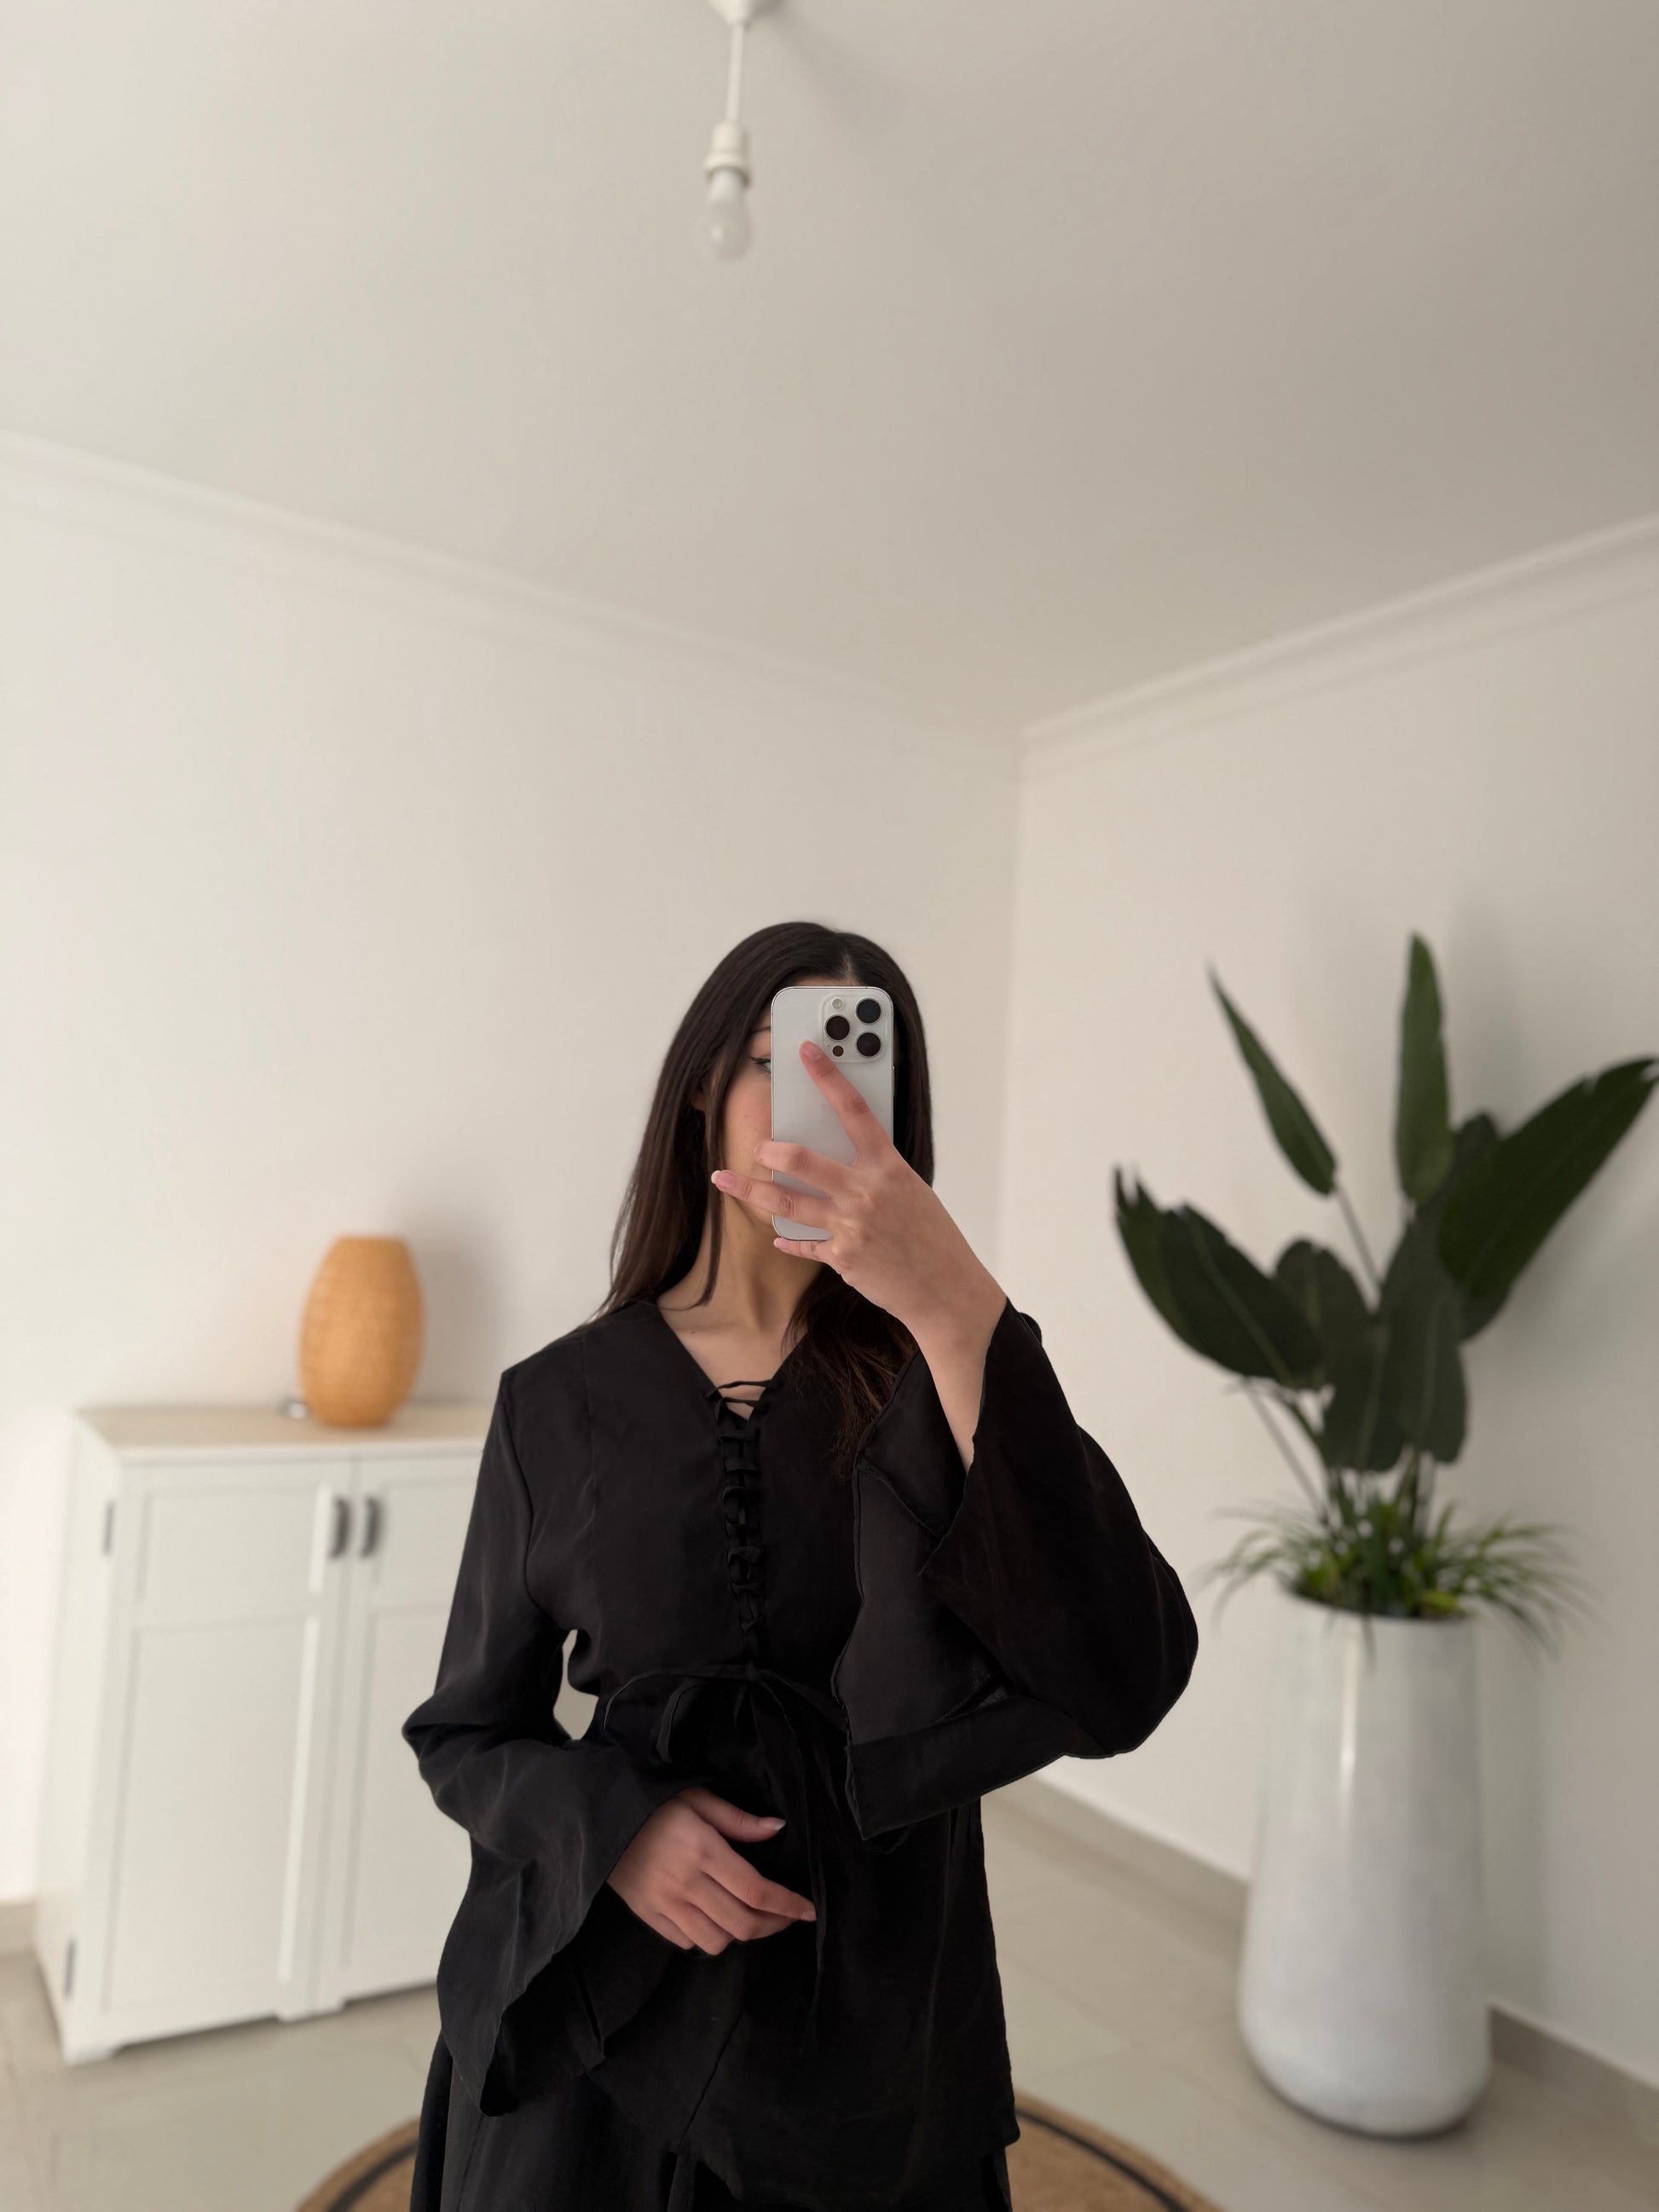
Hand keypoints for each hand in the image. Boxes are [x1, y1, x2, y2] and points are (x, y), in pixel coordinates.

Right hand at [606, 1784, 817, 1953]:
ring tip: (753, 1917)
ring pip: (717, 1940)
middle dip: (774, 1925)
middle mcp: (684, 1883)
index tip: (809, 1909)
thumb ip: (738, 1819)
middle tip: (788, 1916)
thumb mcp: (697, 1797)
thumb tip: (778, 1828)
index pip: (755, 1890)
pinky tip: (716, 1918)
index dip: (787, 1904)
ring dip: (742, 1934)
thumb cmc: (653, 1802)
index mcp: (702, 1850)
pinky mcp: (647, 1916)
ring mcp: (664, 1905)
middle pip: (742, 1923)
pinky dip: (709, 1936)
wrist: (598, 1818)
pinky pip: (688, 1942)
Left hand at [711, 1038, 1006, 1348]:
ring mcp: (850, 1226)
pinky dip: (789, 1240)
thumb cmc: (933, 1237)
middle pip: (802, 1160)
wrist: (946, 1289)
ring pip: (786, 1203)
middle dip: (770, 1152)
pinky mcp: (841, 1257)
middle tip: (756, 1147)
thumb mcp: (911, 1191)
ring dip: (751, 1192)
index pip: (854, 1109)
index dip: (829, 1076)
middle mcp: (866, 1192)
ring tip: (727, 1180)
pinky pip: (803, 1243)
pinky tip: (779, 1237)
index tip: (808, 1051)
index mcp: (888, 1167)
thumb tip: (843, 1160)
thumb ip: (876, 1173)